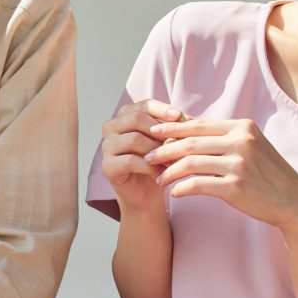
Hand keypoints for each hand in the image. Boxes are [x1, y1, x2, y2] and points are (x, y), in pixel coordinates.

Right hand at [100, 99, 182, 213]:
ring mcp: (107, 147)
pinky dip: (149, 166)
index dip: (161, 109)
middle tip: (177, 141)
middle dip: (159, 129)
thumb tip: (190, 119)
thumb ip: (173, 127)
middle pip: (135, 118)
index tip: (179, 116)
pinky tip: (162, 172)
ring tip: (173, 158)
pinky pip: (130, 161)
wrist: (147, 192)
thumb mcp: (166, 141)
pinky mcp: (107, 166)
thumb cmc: (157, 161)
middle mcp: (111, 128)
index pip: (143, 105)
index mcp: (124, 116)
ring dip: (156, 149)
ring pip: (133, 139)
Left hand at [146, 118, 297, 234]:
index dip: (171, 128)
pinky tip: (175, 193)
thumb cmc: (264, 173)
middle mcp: (241, 141)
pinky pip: (198, 185)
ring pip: (190, 163)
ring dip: (169, 172)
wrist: (292, 200)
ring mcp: (239, 164)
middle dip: (164, 150)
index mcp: (242, 127)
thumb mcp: (248, 146)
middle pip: (190, 142)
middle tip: (147, 157)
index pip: (197, 125)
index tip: (152, 133)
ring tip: (159, 179)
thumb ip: (221, 137)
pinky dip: (182, 188)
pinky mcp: (236, 187)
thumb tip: (187, 125)